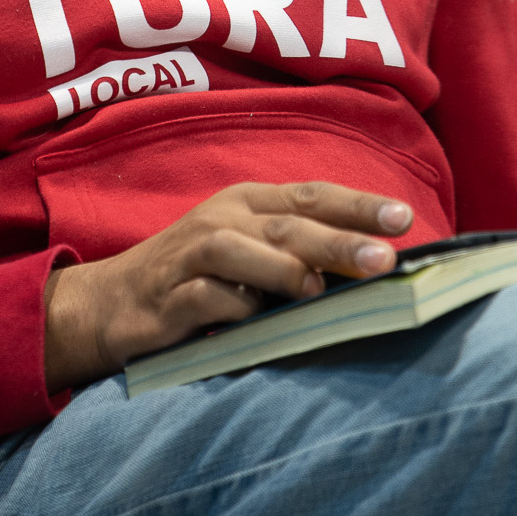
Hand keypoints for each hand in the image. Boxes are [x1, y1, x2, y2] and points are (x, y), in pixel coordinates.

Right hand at [43, 181, 414, 391]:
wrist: (111, 304)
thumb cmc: (198, 277)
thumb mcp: (251, 254)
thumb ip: (301, 255)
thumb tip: (373, 269)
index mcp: (249, 202)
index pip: (312, 196)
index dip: (358, 205)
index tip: (405, 220)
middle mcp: (223, 219)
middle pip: (287, 223)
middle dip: (337, 239)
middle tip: (384, 258)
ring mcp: (191, 255)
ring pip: (240, 249)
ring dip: (283, 269)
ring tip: (320, 290)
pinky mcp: (167, 297)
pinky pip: (203, 297)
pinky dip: (230, 307)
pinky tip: (252, 319)